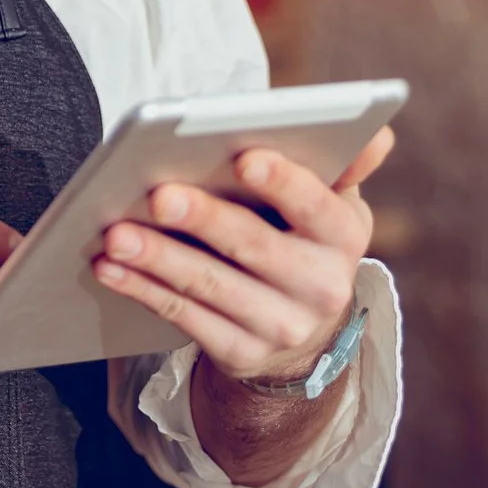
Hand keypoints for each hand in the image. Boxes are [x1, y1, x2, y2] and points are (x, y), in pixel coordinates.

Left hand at [91, 126, 394, 383]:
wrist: (302, 334)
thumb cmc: (302, 240)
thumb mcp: (331, 206)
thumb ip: (342, 165)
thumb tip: (378, 134)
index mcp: (344, 236)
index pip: (317, 205)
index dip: (283, 182)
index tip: (244, 156)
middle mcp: (322, 287)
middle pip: (254, 246)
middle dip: (203, 218)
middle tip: (157, 194)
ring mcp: (281, 326)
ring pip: (211, 286)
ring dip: (158, 258)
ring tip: (114, 232)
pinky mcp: (240, 354)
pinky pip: (184, 317)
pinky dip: (143, 289)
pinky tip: (110, 267)